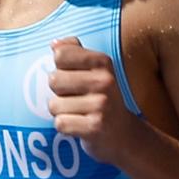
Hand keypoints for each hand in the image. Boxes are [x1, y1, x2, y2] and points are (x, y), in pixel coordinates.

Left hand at [47, 37, 140, 165]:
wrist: (124, 134)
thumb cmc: (102, 99)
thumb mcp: (95, 71)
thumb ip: (74, 52)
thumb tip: (54, 43)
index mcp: (102, 62)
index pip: (60, 54)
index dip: (60, 69)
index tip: (74, 78)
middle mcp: (104, 81)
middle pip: (54, 80)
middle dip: (58, 93)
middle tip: (76, 100)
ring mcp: (101, 105)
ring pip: (54, 105)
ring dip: (61, 112)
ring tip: (79, 114)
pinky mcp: (95, 127)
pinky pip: (61, 123)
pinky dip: (66, 127)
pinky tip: (80, 126)